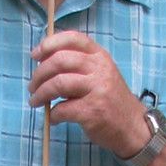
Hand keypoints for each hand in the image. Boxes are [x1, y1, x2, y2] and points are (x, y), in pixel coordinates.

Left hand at [29, 31, 144, 156]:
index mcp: (100, 56)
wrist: (132, 126)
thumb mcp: (100, 74)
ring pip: (58, 83)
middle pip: (59, 61)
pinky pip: (62, 109)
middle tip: (32, 86)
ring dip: (40, 94)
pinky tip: (54, 118)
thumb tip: (43, 60)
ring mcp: (98, 89)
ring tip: (36, 101)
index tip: (35, 55)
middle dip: (39, 74)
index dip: (49, 44)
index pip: (72, 38)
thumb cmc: (110, 99)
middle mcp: (100, 69)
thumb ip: (79, 64)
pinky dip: (53, 114)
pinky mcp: (93, 111)